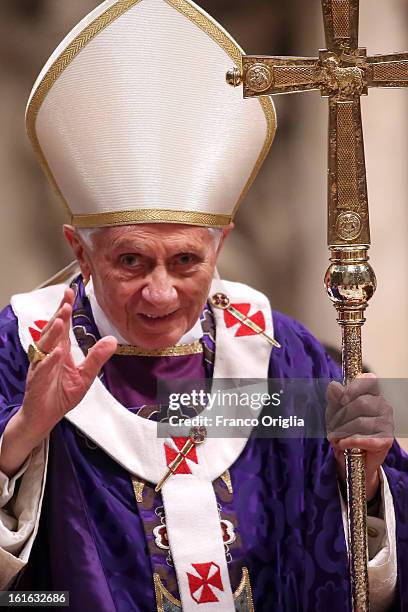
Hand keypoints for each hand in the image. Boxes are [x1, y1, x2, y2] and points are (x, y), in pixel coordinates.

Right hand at [21, 287, 116, 442]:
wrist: (44, 417)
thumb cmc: (60, 395)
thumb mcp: (85, 375)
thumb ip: (96, 357)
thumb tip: (112, 340)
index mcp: (60, 351)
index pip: (62, 326)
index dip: (65, 309)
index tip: (70, 293)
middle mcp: (49, 355)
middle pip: (53, 331)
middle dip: (59, 315)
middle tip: (67, 301)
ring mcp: (41, 367)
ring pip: (45, 346)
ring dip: (53, 333)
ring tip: (60, 320)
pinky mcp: (37, 381)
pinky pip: (42, 369)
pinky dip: (49, 360)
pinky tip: (57, 352)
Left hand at [326, 373, 393, 500]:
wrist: (353, 458)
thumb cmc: (345, 428)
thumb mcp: (334, 411)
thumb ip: (334, 398)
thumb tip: (334, 386)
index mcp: (372, 393)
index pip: (369, 380)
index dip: (354, 387)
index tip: (342, 399)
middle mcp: (383, 405)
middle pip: (360, 403)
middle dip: (340, 416)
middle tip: (331, 426)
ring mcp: (387, 422)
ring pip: (360, 422)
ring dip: (341, 431)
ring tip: (334, 437)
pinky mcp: (386, 440)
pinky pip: (363, 438)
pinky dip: (348, 442)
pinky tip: (341, 444)